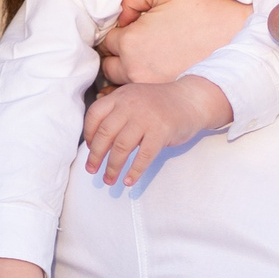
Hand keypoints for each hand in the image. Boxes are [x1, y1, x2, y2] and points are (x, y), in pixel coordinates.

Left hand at [82, 77, 231, 185]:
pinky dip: (134, 171)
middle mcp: (130, 105)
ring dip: (112, 167)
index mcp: (121, 96)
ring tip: (108, 179)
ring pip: (122, 147)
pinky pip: (144, 156)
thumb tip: (96, 142)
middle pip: (105, 134)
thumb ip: (117, 113)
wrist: (191, 99)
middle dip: (95, 155)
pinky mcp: (161, 132)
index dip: (88, 134)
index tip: (89, 148)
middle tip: (91, 170)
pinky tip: (128, 181)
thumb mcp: (134, 99)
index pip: (95, 115)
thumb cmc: (160, 104)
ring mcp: (146, 118)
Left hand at [96, 0, 249, 84]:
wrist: (237, 37)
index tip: (131, 30)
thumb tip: (122, 16)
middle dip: (118, 55)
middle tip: (136, 46)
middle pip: (109, 65)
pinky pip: (137, 97)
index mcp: (131, 41)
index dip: (119, 33)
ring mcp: (148, 87)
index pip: (108, 41)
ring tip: (145, 61)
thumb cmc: (203, 12)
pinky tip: (151, 77)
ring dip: (127, 72)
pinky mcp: (164, 96)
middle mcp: (134, 68)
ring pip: (121, 83)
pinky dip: (137, 90)